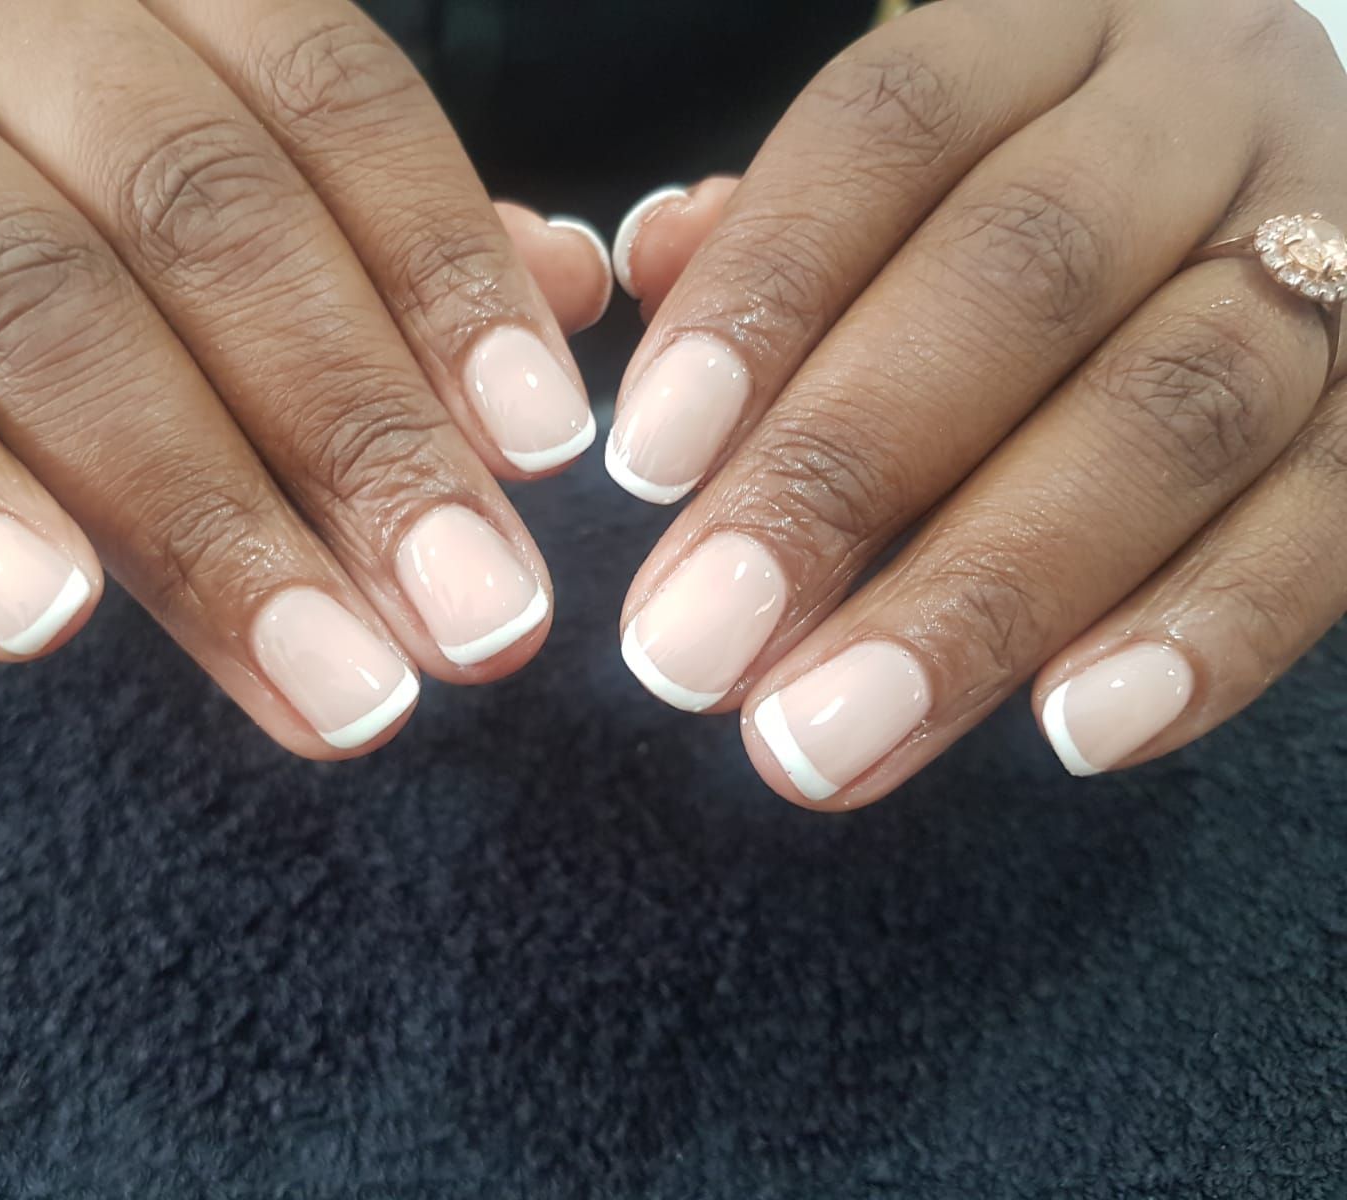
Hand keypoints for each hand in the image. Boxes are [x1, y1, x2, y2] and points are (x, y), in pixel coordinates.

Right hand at [0, 0, 610, 757]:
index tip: (544, 456)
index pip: (332, 103)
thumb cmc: (44, 176)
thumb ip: (380, 227)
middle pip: (200, 215)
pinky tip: (42, 621)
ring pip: (30, 304)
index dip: (447, 281)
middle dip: (357, 438)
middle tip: (480, 625)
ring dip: (201, 520)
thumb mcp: (212, 165)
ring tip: (338, 690)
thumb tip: (565, 285)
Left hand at [609, 0, 1346, 806]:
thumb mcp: (909, 173)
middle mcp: (1199, 110)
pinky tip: (1076, 732)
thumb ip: (779, 232)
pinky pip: (1334, 514)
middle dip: (841, 480)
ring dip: (991, 593)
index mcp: (1044, 34)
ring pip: (1176, 412)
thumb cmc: (1025, 196)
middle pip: (1023, 279)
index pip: (887, 131)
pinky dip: (1209, 628)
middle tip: (694, 654)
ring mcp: (1332, 240)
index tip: (646, 468)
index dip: (762, 294)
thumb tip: (647, 267)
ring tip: (835, 736)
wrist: (1272, 170)